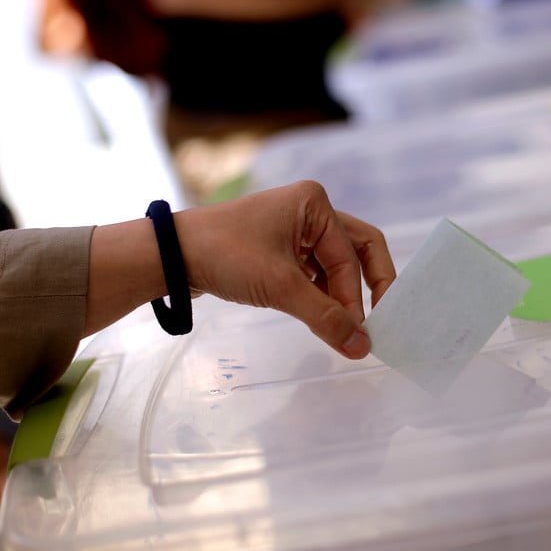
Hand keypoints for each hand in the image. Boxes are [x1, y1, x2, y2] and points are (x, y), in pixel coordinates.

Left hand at [176, 180, 395, 357]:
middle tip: (376, 323)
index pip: (352, 256)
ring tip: (340, 328)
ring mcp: (295, 228)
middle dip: (365, 288)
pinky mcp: (280, 248)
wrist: (173, 255)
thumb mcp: (280, 287)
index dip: (356, 298)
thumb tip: (362, 347)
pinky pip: (314, 271)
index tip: (358, 335)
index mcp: (315, 203)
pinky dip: (320, 294)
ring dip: (340, 295)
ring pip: (336, 265)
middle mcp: (310, 210)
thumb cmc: (226, 256)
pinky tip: (318, 316)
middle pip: (358, 251)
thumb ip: (325, 317)